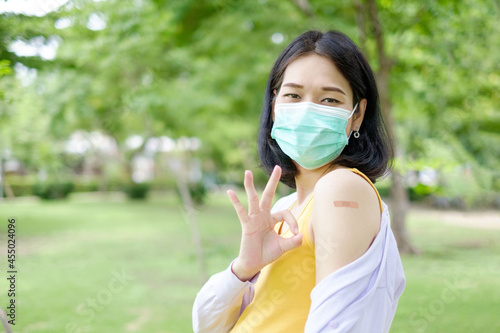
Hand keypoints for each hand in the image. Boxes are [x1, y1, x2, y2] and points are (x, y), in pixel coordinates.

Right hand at [227, 165, 302, 280]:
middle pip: (268, 195)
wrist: (254, 264)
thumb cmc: (267, 253)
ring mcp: (254, 219)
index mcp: (272, 219)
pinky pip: (241, 212)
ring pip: (253, 199)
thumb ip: (293, 241)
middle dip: (273, 181)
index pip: (285, 213)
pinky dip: (235, 202)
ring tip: (248, 172)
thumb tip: (301, 235)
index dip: (292, 221)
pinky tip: (230, 192)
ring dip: (250, 186)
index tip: (296, 233)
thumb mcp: (283, 246)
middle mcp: (262, 215)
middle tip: (278, 167)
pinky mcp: (246, 225)